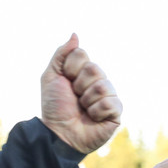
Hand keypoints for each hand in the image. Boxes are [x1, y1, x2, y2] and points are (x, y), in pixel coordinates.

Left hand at [40, 34, 121, 153]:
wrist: (59, 133)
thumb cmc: (55, 107)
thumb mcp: (51, 76)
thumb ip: (61, 54)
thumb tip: (75, 34)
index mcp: (83, 71)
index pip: (82, 55)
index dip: (70, 69)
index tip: (65, 82)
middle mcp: (98, 81)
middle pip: (94, 69)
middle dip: (79, 85)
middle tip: (75, 98)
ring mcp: (109, 97)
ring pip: (103, 86)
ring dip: (87, 100)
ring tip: (84, 109)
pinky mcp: (116, 113)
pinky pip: (110, 103)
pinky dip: (97, 112)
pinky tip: (93, 118)